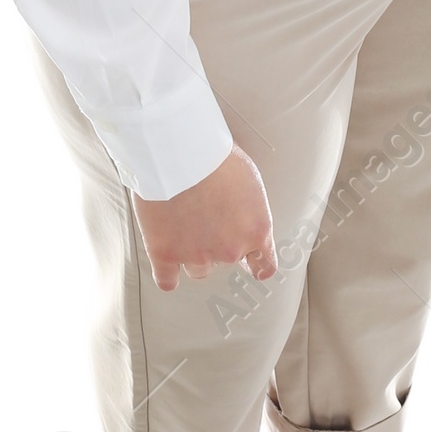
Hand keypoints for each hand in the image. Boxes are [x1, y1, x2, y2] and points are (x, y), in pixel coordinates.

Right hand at [131, 144, 277, 293]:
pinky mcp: (166, 254)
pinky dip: (166, 273)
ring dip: (192, 253)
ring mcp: (197, 254)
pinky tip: (166, 262)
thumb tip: (241, 212)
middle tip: (204, 217)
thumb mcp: (249, 179)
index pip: (264, 265)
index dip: (254, 264)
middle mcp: (230, 249)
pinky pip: (167, 280)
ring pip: (198, 269)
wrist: (180, 151)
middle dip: (216, 243)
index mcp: (256, 230)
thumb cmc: (215, 155)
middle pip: (225, 260)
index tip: (249, 263)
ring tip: (182, 226)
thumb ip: (247, 209)